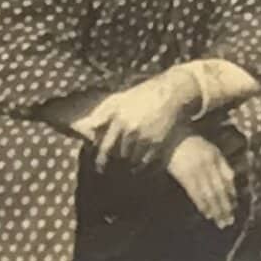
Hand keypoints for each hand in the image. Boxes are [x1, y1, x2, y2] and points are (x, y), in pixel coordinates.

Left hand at [76, 73, 193, 170]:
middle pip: (119, 156)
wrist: (170, 93)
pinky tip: (140, 166)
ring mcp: (145, 137)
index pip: (105, 147)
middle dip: (116, 163)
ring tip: (129, 165)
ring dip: (130, 164)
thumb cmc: (142, 95)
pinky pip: (146, 162)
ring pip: (132, 160)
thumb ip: (103, 114)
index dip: (100, 160)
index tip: (100, 167)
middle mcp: (130, 130)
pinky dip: (142, 167)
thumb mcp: (119, 99)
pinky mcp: (158, 143)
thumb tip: (90, 128)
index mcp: (119, 119)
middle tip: (115, 168)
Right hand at [165, 133, 237, 229]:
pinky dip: (202, 205)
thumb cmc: (197, 145)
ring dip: (215, 209)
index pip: (226, 180)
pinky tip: (207, 214)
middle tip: (229, 220)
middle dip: (225, 206)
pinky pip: (195, 195)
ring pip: (208, 195)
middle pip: (218, 190)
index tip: (235, 207)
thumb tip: (233, 183)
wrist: (175, 139)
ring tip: (220, 222)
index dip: (231, 194)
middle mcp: (208, 167)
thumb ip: (224, 166)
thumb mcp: (214, 151)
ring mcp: (196, 173)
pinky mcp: (185, 179)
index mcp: (216, 159)